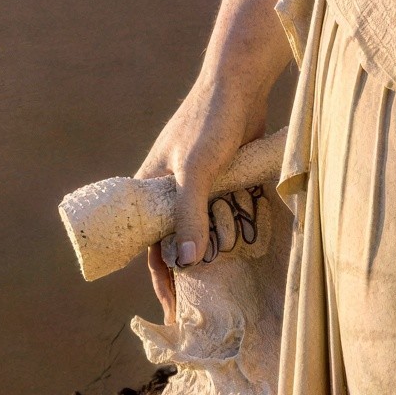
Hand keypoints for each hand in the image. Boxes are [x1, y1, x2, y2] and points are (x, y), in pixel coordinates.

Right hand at [134, 83, 254, 306]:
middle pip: (178, 242)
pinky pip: (226, 214)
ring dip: (215, 252)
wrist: (241, 84)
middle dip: (189, 273)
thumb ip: (189, 214)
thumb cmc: (209, 122)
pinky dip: (234, 231)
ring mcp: (200, 186)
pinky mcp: (225, 180)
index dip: (161, 278)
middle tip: (204, 308)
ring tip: (228, 286)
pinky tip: (246, 252)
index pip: (149, 245)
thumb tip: (186, 262)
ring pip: (204, 230)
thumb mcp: (195, 170)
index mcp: (151, 188)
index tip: (171, 310)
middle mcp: (172, 191)